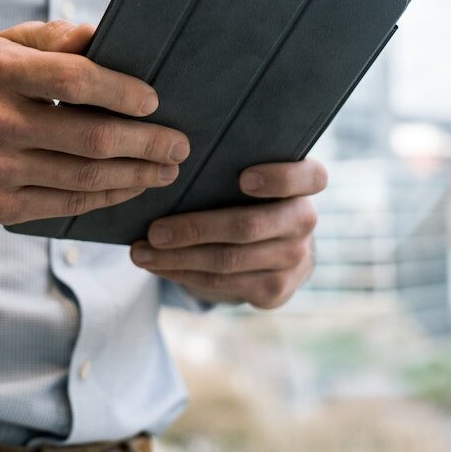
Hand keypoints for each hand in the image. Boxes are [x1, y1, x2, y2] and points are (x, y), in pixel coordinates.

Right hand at [0, 20, 190, 223]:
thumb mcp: (9, 44)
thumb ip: (56, 38)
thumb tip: (104, 37)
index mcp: (0, 73)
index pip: (74, 79)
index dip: (120, 91)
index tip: (154, 101)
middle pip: (89, 138)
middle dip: (146, 143)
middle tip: (179, 144)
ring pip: (85, 177)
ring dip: (136, 174)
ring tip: (167, 168)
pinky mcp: (0, 207)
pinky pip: (68, 204)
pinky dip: (108, 196)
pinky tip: (133, 186)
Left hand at [129, 159, 327, 308]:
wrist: (271, 246)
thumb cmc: (246, 197)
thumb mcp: (246, 175)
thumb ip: (227, 165)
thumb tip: (168, 161)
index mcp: (305, 184)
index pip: (309, 177)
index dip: (279, 179)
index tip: (243, 178)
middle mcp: (304, 221)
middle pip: (249, 226)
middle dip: (195, 229)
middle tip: (154, 230)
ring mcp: (293, 259)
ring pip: (228, 261)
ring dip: (177, 258)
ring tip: (141, 252)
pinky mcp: (275, 290)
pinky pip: (221, 283)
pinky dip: (182, 274)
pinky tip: (157, 265)